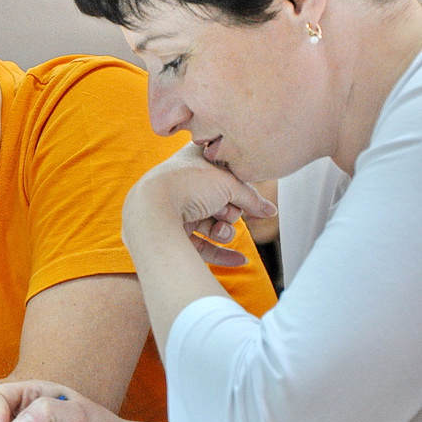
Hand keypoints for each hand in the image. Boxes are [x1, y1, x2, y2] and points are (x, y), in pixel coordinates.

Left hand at [123, 143, 275, 266]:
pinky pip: (201, 246)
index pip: (222, 170)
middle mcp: (181, 184)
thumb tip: (270, 211)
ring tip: (220, 231)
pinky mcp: (171, 235)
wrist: (151, 209)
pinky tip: (240, 260)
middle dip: (228, 211)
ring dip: (223, 231)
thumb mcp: (228, 183)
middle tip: (224, 210)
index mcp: (190, 160)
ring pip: (211, 225)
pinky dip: (220, 252)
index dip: (236, 182)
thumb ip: (252, 198)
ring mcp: (174, 210)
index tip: (243, 190)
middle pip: (219, 201)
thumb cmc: (187, 185)